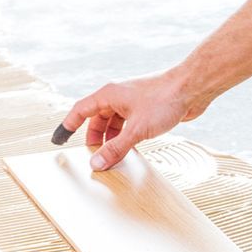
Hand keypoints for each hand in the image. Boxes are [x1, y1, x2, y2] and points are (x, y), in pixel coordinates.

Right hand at [62, 70, 207, 169]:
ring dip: (111, 140)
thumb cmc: (164, 100)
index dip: (69, 125)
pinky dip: (125, 138)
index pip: (80, 110)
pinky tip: (128, 150)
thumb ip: (116, 148)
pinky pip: (128, 125)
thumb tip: (97, 163)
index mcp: (108, 94)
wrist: (191, 88)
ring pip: (114, 124)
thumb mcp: (136, 130)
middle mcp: (118, 97)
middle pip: (97, 119)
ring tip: (112, 157)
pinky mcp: (145, 110)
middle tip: (93, 157)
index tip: (60, 139)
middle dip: (94, 139)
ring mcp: (132, 103)